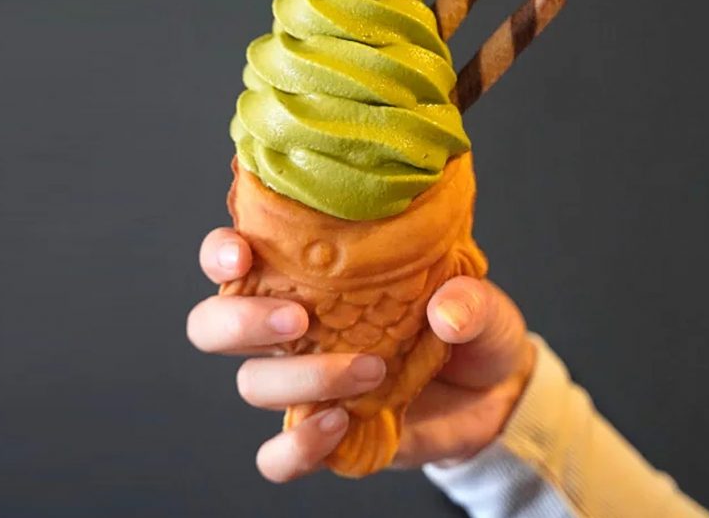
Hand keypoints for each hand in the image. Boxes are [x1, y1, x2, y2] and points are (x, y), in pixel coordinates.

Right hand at [188, 227, 535, 481]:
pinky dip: (298, 446)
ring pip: (251, 384)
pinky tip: (339, 424)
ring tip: (369, 370)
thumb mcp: (481, 302)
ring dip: (302, 377)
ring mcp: (305, 383)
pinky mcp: (324, 434)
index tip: (240, 254)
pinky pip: (279, 456)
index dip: (222, 252)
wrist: (494, 394)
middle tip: (297, 318)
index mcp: (316, 275)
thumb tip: (445, 309)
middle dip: (240, 321)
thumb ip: (468, 300)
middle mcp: (296, 326)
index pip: (240, 256)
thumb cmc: (470, 328)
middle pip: (214, 325)